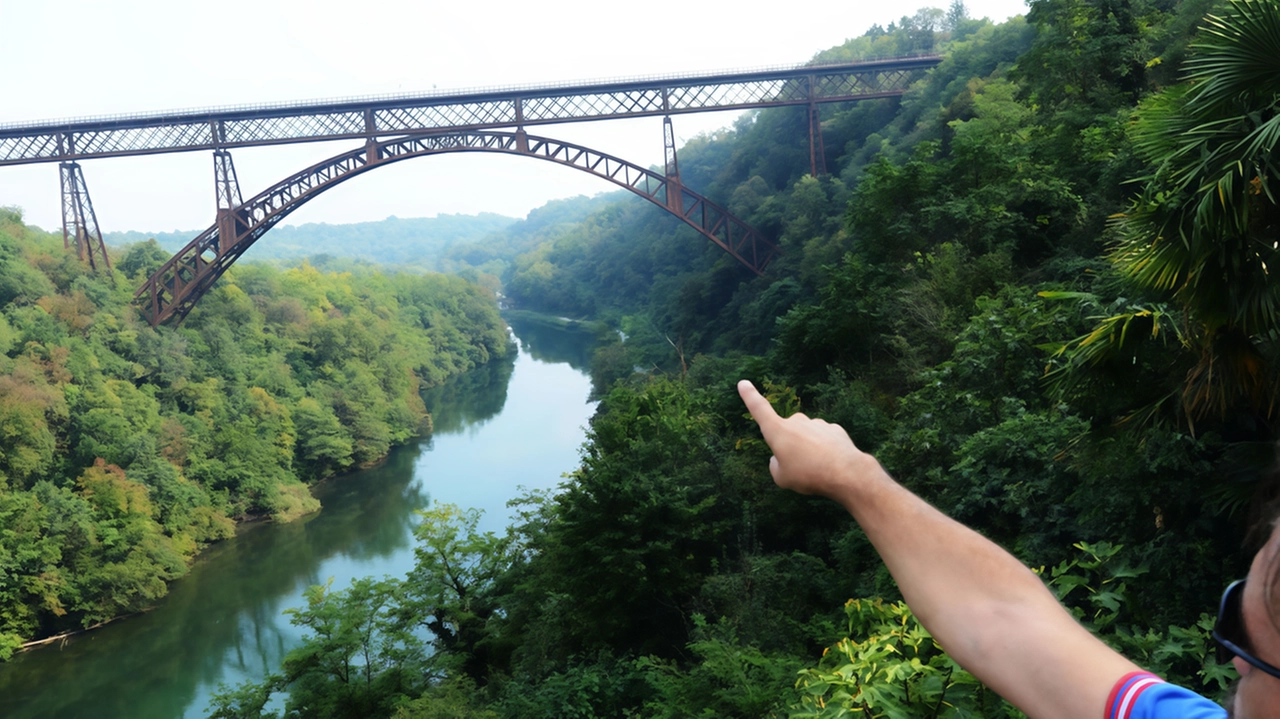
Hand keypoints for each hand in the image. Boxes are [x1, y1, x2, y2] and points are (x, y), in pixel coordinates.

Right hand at [736, 380, 873, 498]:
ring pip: (806, 436)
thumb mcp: (782, 478)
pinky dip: (825, 449)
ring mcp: (817, 423)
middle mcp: (796, 421)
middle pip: (787, 431)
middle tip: (798, 467)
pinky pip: (824, 439)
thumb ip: (776, 465)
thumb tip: (779, 458)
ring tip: (817, 468)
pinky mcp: (834, 429)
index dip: (750, 396)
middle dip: (790, 445)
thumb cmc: (807, 474)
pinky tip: (832, 463)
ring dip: (808, 448)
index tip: (743, 383)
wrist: (845, 472)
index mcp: (778, 431)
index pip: (759, 409)